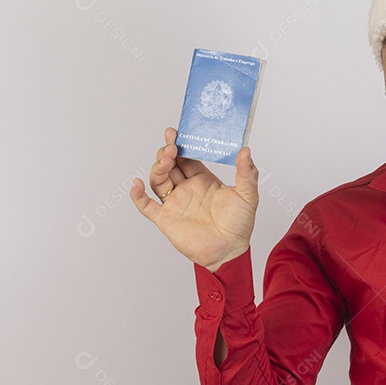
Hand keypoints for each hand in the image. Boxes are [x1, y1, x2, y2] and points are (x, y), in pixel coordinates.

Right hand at [130, 127, 258, 270]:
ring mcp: (175, 203)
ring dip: (158, 167)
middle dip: (167, 152)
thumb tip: (245, 150)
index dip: (181, 145)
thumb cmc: (239, 225)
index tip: (177, 133)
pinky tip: (137, 184)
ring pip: (158, 180)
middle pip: (170, 165)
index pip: (187, 157)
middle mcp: (187, 189)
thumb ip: (246, 173)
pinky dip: (138, 195)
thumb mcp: (248, 195)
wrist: (230, 251)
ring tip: (166, 160)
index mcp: (203, 180)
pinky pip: (146, 206)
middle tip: (172, 144)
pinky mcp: (166, 219)